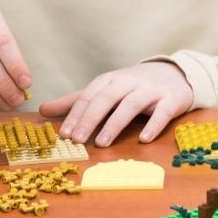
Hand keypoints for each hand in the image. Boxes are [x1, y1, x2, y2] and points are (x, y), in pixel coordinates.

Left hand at [39, 61, 193, 147]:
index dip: (76, 114)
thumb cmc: (134, 85)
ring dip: (115, 123)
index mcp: (111, 80)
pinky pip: (162, 112)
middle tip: (77, 139)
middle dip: (91, 118)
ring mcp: (151, 90)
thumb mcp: (105, 90)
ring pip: (132, 104)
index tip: (63, 134)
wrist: (176, 74)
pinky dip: (153, 125)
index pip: (90, 95)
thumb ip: (76, 101)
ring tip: (102, 143)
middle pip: (107, 98)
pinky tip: (143, 139)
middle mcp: (130, 82)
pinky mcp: (171, 100)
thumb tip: (42, 109)